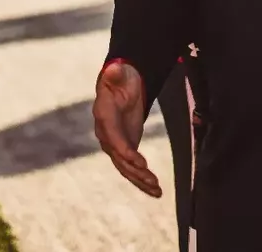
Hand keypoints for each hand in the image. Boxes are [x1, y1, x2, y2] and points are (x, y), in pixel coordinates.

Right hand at [92, 59, 160, 196]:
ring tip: (157, 190)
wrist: (119, 85)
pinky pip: (132, 167)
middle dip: (135, 170)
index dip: (123, 149)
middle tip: (152, 180)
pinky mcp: (124, 149)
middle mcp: (106, 134)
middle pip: (119, 156)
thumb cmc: (120, 77)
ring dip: (141, 180)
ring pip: (125, 167)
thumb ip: (116, 74)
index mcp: (103, 115)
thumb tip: (113, 70)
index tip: (137, 160)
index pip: (112, 136)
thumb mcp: (119, 72)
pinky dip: (142, 179)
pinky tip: (156, 191)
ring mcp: (114, 143)